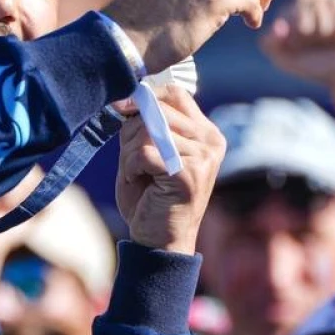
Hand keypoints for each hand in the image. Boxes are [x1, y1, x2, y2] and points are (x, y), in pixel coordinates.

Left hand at [115, 86, 225, 254]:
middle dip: (132, 130)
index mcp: (205, 133)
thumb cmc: (150, 196)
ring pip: (149, 130)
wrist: (159, 240)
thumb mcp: (147, 151)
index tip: (124, 110)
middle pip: (158, 109)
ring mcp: (203, 157)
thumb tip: (128, 98)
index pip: (175, 94)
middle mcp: (210, 141)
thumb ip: (144, 125)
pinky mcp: (189, 173)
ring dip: (130, 152)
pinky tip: (139, 181)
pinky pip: (145, 152)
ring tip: (138, 173)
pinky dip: (132, 166)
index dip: (146, 97)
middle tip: (131, 159)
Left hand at [260, 0, 334, 101]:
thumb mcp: (288, 61)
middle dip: (309, 31)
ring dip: (325, 31)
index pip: (285, 15)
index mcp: (286, 15)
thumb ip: (271, 46)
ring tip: (332, 40)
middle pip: (301, 7)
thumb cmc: (318, 66)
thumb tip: (275, 27)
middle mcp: (303, 3)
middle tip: (318, 43)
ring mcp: (323, 0)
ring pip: (319, 7)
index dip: (294, 35)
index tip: (299, 47)